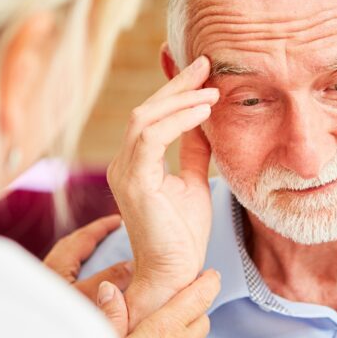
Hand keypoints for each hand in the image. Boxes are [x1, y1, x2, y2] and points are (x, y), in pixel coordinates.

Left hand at [43, 214, 133, 336]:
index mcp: (55, 268)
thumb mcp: (90, 299)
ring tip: (105, 257)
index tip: (119, 220)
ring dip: (85, 256)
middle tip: (112, 234)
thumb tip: (131, 263)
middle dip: (91, 237)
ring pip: (66, 264)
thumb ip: (110, 279)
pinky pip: (65, 279)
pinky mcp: (44, 303)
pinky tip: (90, 284)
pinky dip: (80, 273)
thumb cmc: (58, 326)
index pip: (81, 238)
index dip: (101, 227)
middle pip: (70, 247)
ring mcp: (43, 289)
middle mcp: (46, 275)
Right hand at [106, 56, 217, 331]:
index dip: (176, 89)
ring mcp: (125, 172)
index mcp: (136, 163)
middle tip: (206, 64)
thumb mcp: (193, 182)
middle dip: (177, 84)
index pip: (152, 115)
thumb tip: (205, 121)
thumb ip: (194, 152)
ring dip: (181, 100)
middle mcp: (123, 163)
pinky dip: (178, 121)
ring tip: (212, 92)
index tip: (202, 69)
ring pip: (145, 118)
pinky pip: (151, 137)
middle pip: (147, 109)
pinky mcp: (135, 182)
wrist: (175, 272)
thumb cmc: (182, 234)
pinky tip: (204, 113)